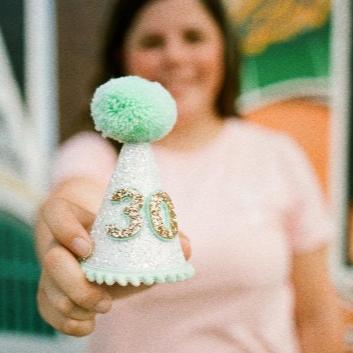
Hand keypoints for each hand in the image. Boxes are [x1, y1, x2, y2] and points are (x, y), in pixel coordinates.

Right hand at [36, 197, 190, 335]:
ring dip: (76, 307)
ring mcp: (51, 268)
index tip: (89, 248)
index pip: (56, 213)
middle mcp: (57, 241)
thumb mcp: (132, 225)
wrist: (96, 242)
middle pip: (51, 260)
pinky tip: (88, 325)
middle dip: (77, 285)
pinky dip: (66, 323)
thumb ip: (160, 233)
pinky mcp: (50, 289)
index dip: (67, 230)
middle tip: (105, 300)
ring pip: (48, 290)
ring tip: (103, 309)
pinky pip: (47, 309)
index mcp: (74, 217)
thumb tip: (184, 248)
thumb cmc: (116, 231)